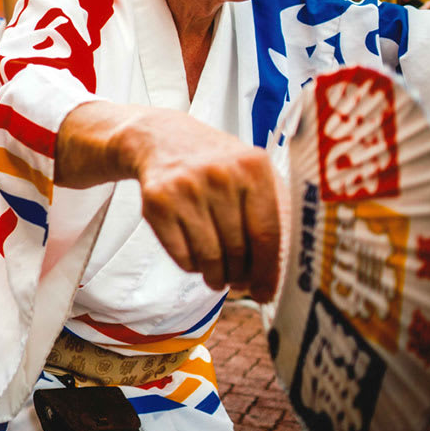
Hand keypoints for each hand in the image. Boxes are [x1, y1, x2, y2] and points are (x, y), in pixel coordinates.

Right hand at [124, 110, 280, 297]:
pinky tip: (196, 257)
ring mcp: (185, 188)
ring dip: (215, 276)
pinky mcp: (157, 203)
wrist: (161, 138)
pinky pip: (182, 256)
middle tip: (238, 281)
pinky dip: (192, 267)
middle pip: (238, 250)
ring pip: (210, 258)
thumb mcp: (248, 171)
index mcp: (253, 166)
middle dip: (240, 275)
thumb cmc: (214, 164)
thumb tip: (272, 277)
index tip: (266, 293)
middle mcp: (219, 175)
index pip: (267, 234)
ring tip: (217, 276)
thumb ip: (267, 212)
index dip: (267, 271)